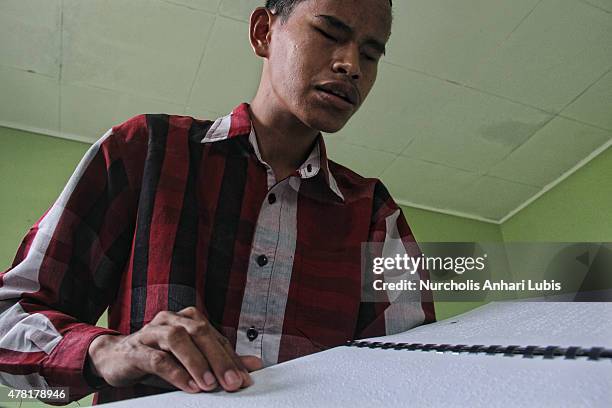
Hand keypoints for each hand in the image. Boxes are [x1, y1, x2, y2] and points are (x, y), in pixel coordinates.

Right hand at [87, 306, 262, 392]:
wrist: (115, 357)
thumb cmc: (158, 357)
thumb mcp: (192, 359)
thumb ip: (221, 360)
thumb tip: (255, 365)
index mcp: (188, 319)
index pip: (215, 338)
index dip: (231, 359)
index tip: (244, 379)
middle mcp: (171, 320)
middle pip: (200, 333)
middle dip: (219, 359)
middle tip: (232, 382)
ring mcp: (152, 332)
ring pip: (178, 340)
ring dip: (196, 362)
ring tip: (210, 384)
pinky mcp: (136, 350)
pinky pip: (157, 358)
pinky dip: (175, 373)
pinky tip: (189, 386)